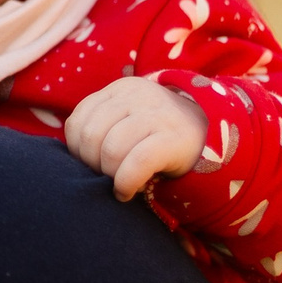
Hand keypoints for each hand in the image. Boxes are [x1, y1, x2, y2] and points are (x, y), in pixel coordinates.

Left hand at [65, 78, 208, 201]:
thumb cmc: (158, 138)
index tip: (92, 166)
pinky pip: (136, 163)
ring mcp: (157, 114)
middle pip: (91, 136)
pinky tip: (127, 192)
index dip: (77, 151)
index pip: (78, 121)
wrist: (212, 138)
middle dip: (92, 165)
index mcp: (120, 89)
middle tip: (107, 178)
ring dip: (110, 176)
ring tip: (119, 184)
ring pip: (111, 150)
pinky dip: (125, 183)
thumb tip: (69, 159)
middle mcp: (137, 95)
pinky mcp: (174, 138)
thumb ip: (101, 129)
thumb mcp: (128, 122)